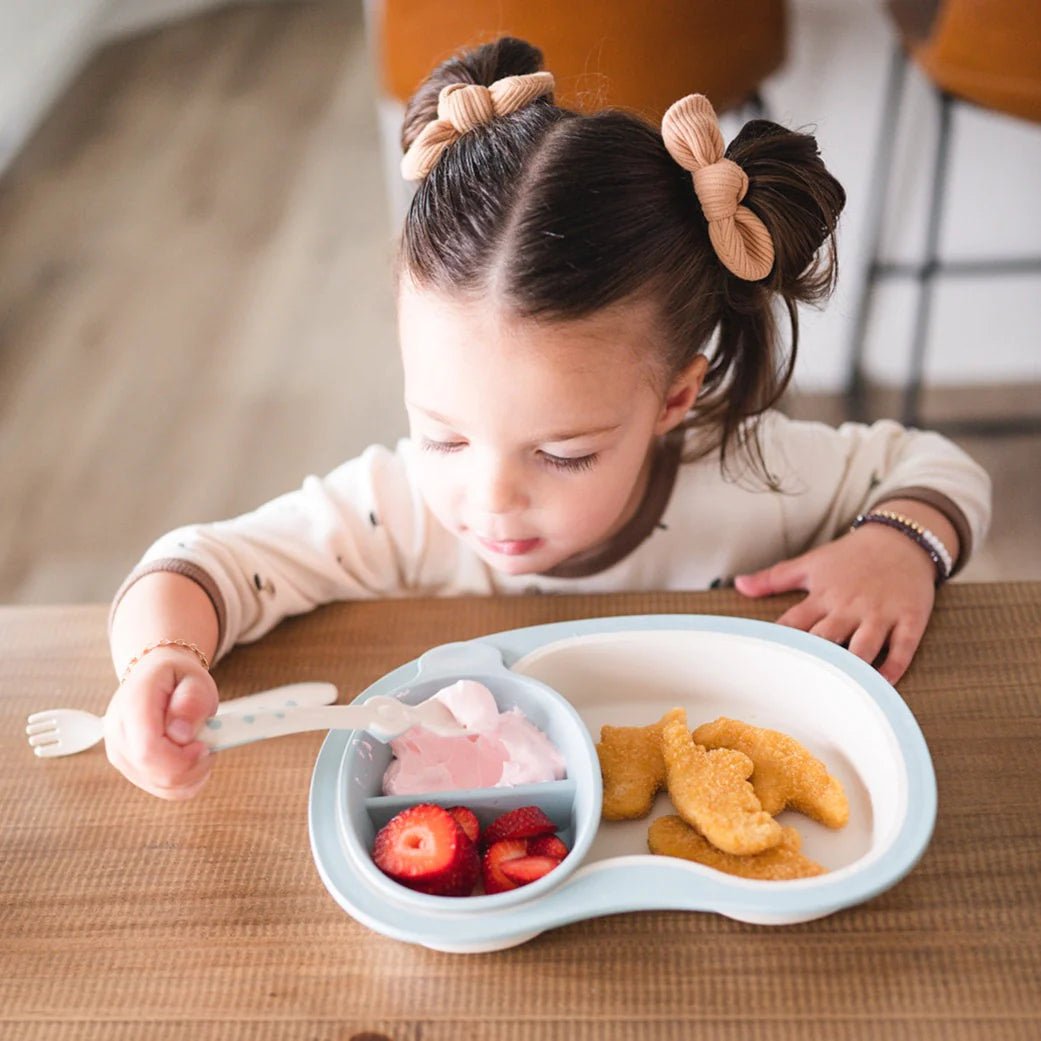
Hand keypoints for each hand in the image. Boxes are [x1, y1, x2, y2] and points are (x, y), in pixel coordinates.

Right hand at [103, 647, 218, 799]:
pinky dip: (184, 782)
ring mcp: (119, 754)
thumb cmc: (177, 677)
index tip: (204, 746)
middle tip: (208, 745)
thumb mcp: (194, 679)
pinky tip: (192, 760)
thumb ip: (192, 702)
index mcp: (132, 705)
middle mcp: (117, 733)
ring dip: (191, 775)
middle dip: (191, 767)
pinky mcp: (129, 768)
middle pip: (154, 772)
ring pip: (160, 786)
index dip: (181, 758)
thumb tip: (182, 734)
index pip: (148, 750)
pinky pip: (161, 789)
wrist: (155, 677)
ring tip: (201, 747)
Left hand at [734, 525, 936, 683]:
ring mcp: (880, 614)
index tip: (765, 666)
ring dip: (853, 669)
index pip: (794, 624)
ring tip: (840, 691)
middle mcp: (849, 607)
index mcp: (822, 596)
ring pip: (864, 647)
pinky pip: (902, 648)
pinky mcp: (909, 619)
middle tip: (797, 689)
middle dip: (814, 660)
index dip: (779, 645)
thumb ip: (773, 578)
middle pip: (827, 638)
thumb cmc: (850, 556)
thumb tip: (738, 585)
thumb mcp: (810, 563)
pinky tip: (883, 686)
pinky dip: (893, 668)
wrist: (901, 539)